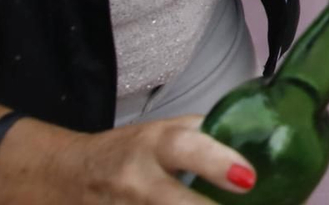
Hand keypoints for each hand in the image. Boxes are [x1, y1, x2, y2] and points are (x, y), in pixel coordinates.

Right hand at [64, 116, 256, 202]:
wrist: (72, 174)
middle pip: (174, 202)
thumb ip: (205, 135)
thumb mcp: (165, 130)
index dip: (217, 164)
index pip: (186, 149)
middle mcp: (137, 181)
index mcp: (155, 145)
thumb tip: (256, 138)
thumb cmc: (130, 149)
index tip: (247, 179)